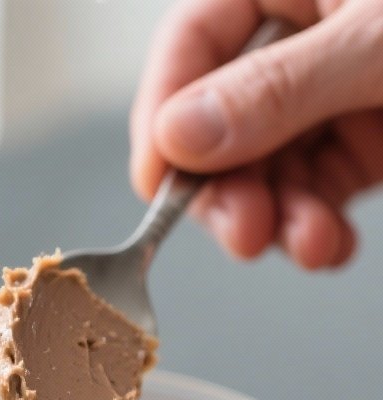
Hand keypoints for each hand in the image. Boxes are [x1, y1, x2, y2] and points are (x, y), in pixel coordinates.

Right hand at [130, 0, 382, 268]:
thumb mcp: (372, 42)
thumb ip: (276, 88)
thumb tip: (177, 137)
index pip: (191, 43)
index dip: (165, 119)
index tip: (158, 186)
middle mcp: (299, 33)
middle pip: (221, 124)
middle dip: (231, 191)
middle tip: (244, 233)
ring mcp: (332, 88)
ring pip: (269, 171)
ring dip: (281, 222)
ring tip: (313, 245)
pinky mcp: (366, 133)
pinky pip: (319, 189)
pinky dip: (319, 228)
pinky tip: (330, 246)